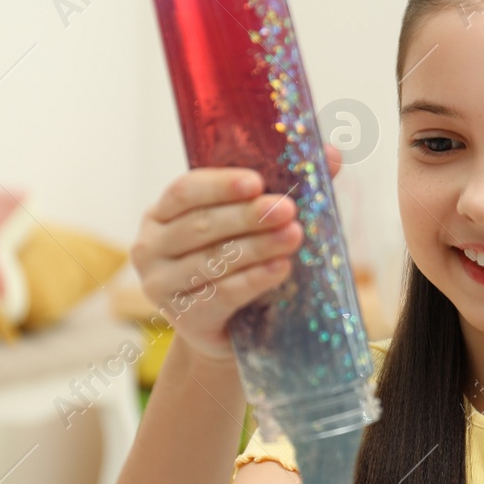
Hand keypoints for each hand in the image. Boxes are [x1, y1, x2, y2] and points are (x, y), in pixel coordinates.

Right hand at [131, 143, 343, 362]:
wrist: (232, 330)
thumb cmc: (242, 265)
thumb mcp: (255, 225)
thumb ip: (287, 188)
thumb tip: (332, 152)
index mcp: (162, 214)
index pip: (184, 191)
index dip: (220, 185)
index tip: (257, 182)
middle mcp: (151, 247)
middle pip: (200, 225)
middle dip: (247, 216)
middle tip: (287, 209)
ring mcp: (161, 285)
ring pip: (212, 260)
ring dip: (256, 247)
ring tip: (293, 237)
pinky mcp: (183, 318)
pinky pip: (220, 295)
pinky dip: (253, 280)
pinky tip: (280, 269)